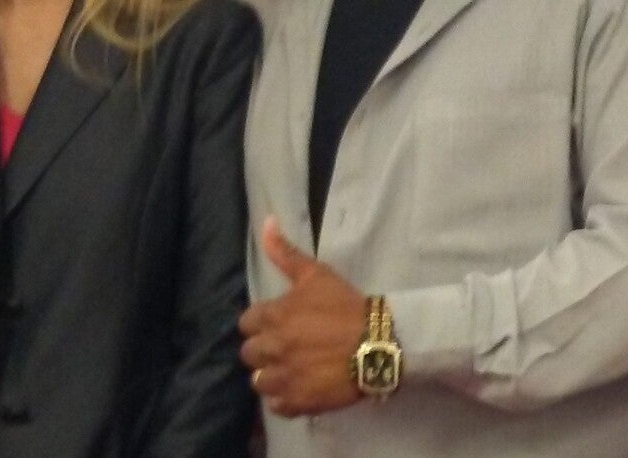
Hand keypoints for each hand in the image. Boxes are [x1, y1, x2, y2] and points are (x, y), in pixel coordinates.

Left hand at [239, 217, 366, 416]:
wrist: (380, 342)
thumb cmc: (347, 305)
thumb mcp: (317, 274)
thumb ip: (285, 252)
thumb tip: (266, 221)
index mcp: (274, 316)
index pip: (246, 323)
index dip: (262, 323)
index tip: (281, 323)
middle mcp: (273, 348)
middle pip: (249, 354)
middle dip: (265, 350)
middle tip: (288, 346)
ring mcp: (284, 378)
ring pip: (259, 382)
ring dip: (273, 376)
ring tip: (294, 369)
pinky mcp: (297, 402)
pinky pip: (277, 406)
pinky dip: (286, 399)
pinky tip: (302, 387)